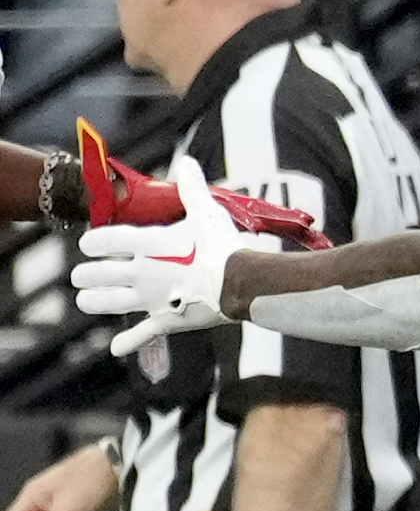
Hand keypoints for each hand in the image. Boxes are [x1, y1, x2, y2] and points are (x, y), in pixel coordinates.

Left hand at [71, 159, 277, 355]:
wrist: (244, 283)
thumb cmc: (226, 246)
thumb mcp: (208, 213)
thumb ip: (192, 189)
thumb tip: (186, 162)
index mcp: (147, 244)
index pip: (101, 240)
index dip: (90, 242)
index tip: (89, 244)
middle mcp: (141, 272)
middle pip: (93, 275)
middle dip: (84, 274)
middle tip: (84, 274)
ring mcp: (151, 299)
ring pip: (106, 304)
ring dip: (93, 301)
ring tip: (87, 299)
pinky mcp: (168, 320)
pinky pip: (141, 335)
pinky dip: (127, 342)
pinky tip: (115, 348)